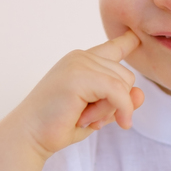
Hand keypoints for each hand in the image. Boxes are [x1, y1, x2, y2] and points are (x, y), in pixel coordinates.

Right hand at [11, 31, 144, 158]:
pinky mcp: (79, 77)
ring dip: (110, 110)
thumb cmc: (60, 125)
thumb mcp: (98, 112)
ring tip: (82, 117)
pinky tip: (104, 124)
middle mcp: (81, 56)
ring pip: (123, 85)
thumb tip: (140, 94)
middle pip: (126, 76)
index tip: (137, 35)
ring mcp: (79, 64)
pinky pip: (118, 92)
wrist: (29, 135)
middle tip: (88, 117)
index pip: (114, 46)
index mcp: (83, 61)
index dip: (128, 41)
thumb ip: (120, 101)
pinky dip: (120, 110)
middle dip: (116, 102)